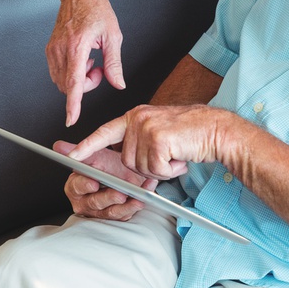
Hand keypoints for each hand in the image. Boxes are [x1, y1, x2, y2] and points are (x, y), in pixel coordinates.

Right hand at [46, 0, 124, 126]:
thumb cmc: (96, 10)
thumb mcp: (113, 36)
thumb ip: (114, 64)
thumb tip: (118, 84)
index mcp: (77, 46)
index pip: (74, 82)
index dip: (73, 104)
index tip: (71, 118)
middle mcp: (62, 49)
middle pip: (70, 86)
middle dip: (86, 86)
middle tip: (98, 69)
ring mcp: (53, 50)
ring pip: (63, 82)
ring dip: (78, 80)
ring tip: (90, 62)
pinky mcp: (50, 50)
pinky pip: (58, 74)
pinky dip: (71, 73)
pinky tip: (80, 60)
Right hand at [53, 140, 156, 220]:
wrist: (126, 174)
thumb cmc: (108, 167)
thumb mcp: (94, 156)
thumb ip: (79, 151)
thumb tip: (58, 146)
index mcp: (76, 187)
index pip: (77, 187)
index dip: (85, 185)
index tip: (93, 183)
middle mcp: (86, 202)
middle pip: (95, 202)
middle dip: (108, 197)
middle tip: (119, 193)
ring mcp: (101, 212)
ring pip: (111, 212)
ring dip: (125, 205)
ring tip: (136, 198)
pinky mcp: (116, 217)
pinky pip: (125, 215)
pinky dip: (136, 205)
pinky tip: (144, 198)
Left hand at [69, 104, 236, 179]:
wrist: (217, 130)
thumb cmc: (192, 135)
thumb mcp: (160, 133)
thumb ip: (140, 142)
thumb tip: (125, 162)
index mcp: (135, 116)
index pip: (105, 132)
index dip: (87, 145)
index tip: (70, 155)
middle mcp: (138, 119)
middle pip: (126, 161)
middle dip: (147, 167)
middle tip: (168, 158)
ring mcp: (147, 128)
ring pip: (140, 168)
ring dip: (160, 169)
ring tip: (176, 155)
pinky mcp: (159, 139)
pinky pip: (155, 170)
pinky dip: (170, 171)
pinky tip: (181, 158)